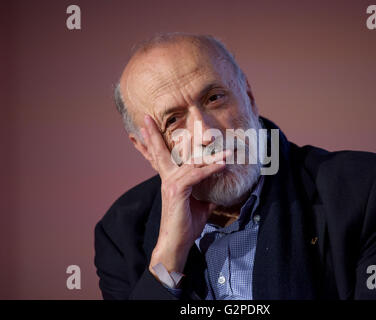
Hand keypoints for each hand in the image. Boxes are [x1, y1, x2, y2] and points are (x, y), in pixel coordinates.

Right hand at [139, 115, 228, 274]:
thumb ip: (205, 189)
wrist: (177, 243)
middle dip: (153, 134)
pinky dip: (211, 169)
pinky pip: (197, 175)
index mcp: (169, 179)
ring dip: (211, 155)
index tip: (142, 130)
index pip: (159, 157)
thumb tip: (217, 184)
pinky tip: (223, 164)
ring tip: (228, 150)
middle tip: (145, 117)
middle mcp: (167, 178)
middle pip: (159, 151)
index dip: (150, 144)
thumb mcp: (199, 203)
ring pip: (191, 162)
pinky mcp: (177, 190)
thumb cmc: (186, 224)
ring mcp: (170, 183)